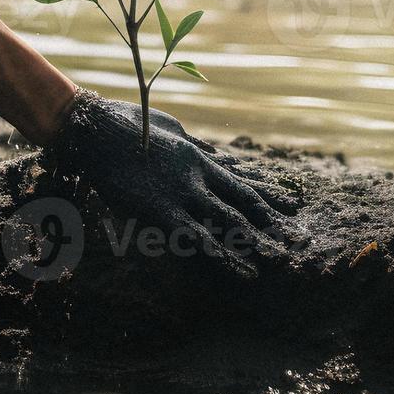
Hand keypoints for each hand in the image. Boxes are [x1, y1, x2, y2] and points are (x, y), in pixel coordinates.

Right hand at [48, 90, 298, 275]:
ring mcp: (182, 193)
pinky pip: (197, 237)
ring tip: (277, 261)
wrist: (95, 128)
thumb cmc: (126, 124)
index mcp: (199, 158)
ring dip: (253, 243)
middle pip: (242, 203)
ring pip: (227, 223)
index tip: (290, 207)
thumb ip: (192, 144)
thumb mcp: (170, 128)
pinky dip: (221, 255)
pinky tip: (240, 269)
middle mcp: (198, 176)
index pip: (241, 182)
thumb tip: (209, 151)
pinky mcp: (160, 209)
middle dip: (270, 223)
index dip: (267, 197)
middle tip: (298, 240)